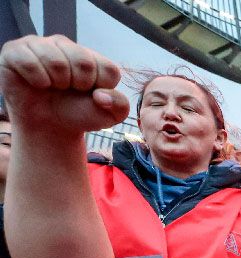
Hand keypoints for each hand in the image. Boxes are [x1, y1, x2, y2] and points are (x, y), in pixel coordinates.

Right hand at [0, 35, 128, 133]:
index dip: (100, 89)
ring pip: (56, 61)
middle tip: (67, 91)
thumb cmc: (77, 114)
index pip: (108, 69)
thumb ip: (120, 105)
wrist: (47, 125)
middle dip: (78, 86)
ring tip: (52, 87)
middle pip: (83, 62)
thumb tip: (101, 95)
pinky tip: (37, 83)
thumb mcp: (108, 115)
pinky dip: (36, 79)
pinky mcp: (16, 50)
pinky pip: (28, 60)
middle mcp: (67, 45)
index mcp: (93, 57)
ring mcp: (40, 44)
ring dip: (56, 83)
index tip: (89, 94)